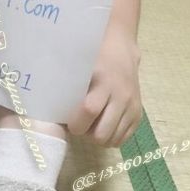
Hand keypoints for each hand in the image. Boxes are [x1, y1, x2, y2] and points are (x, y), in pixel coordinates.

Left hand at [67, 24, 142, 146]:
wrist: (121, 51)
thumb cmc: (93, 60)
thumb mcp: (79, 69)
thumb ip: (68, 89)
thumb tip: (51, 114)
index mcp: (104, 82)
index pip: (89, 110)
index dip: (77, 123)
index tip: (70, 123)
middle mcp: (121, 95)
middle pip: (103, 133)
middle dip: (88, 135)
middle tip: (82, 126)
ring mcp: (132, 106)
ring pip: (113, 139)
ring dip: (100, 138)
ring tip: (93, 125)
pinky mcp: (139, 114)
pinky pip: (124, 139)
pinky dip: (112, 137)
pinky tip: (105, 125)